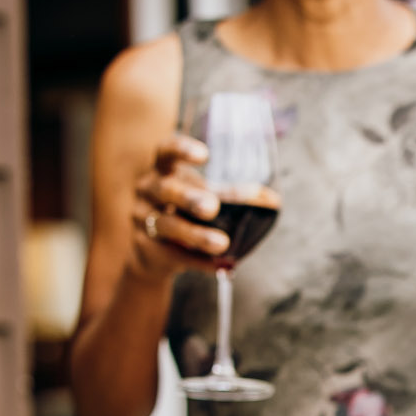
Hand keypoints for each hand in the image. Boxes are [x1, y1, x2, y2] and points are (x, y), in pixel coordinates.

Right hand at [130, 132, 227, 283]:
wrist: (155, 251)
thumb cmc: (185, 210)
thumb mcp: (205, 195)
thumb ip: (233, 195)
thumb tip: (273, 200)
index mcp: (163, 169)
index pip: (165, 152)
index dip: (181, 150)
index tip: (205, 155)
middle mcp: (148, 190)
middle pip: (165, 190)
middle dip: (188, 198)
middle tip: (212, 207)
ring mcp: (142, 220)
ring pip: (167, 225)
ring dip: (196, 235)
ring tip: (222, 243)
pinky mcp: (146, 249)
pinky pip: (173, 254)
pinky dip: (198, 261)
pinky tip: (220, 265)